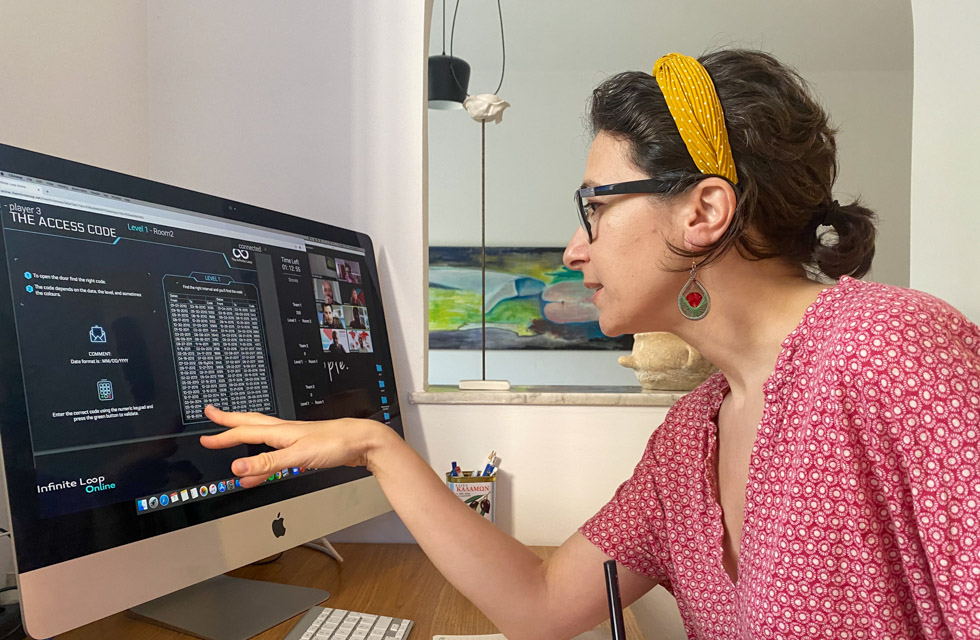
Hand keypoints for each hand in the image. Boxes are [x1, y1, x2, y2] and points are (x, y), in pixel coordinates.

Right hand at [199, 406, 388, 487]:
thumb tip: (238, 468)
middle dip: (230, 421)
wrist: (363, 441)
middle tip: (212, 416)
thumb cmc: (337, 443)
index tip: (206, 436)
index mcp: (281, 431)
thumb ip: (268, 464)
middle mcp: (286, 432)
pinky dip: (264, 460)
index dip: (223, 435)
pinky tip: (262, 468)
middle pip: (251, 424)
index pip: (245, 431)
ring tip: (229, 444)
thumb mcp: (298, 456)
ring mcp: (296, 439)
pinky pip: (276, 452)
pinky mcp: (306, 448)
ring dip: (244, 440)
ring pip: (263, 438)